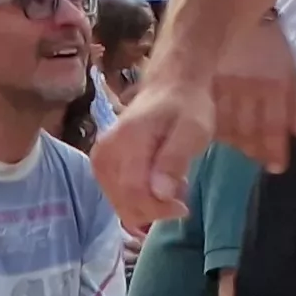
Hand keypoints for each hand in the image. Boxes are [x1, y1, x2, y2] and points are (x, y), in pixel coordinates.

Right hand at [91, 69, 211, 228]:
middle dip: (155, 209)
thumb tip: (160, 194)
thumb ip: (175, 159)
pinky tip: (157, 185)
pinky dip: (139, 199)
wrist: (170, 86)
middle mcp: (105, 152)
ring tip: (172, 184)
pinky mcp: (102, 165)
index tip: (183, 208)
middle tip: (181, 193)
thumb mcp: (194, 130)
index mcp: (127, 140)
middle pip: (123, 202)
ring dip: (148, 205)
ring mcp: (100, 159)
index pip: (133, 191)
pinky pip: (117, 196)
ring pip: (119, 204)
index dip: (157, 208)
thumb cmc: (186, 107)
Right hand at [208, 13, 295, 170]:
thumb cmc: (267, 42)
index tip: (277, 167)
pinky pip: (205, 115)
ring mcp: (220, 87)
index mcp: (270, 83)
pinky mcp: (200, 86)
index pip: (273, 126)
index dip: (275, 149)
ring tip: (241, 150)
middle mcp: (245, 88)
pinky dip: (214, 129)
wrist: (230, 10)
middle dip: (254, 149)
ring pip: (225, 126)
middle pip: (248, 130)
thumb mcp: (289, 67)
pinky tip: (219, 136)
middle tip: (258, 161)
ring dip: (235, 142)